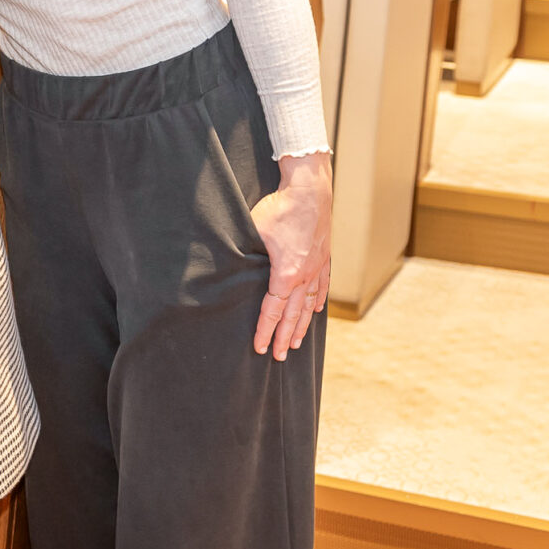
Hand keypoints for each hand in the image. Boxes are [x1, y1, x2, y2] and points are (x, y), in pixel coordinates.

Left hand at [251, 152, 332, 361]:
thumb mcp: (253, 231)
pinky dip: (318, 302)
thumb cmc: (279, 209)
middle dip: (283, 337)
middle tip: (278, 357)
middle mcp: (305, 277)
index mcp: (286, 275)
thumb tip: (225, 264)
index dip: (264, 331)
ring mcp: (317, 268)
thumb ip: (242, 253)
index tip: (259, 348)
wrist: (310, 191)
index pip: (272, 311)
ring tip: (296, 343)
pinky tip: (317, 311)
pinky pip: (322, 286)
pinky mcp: (324, 257)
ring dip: (302, 326)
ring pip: (309, 305)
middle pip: (293, 315)